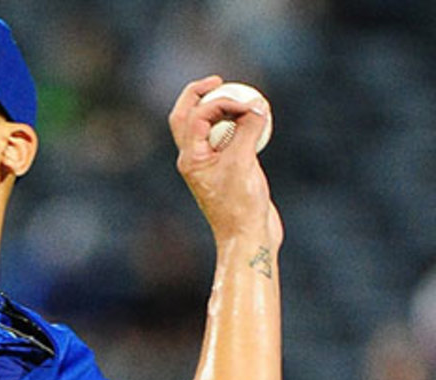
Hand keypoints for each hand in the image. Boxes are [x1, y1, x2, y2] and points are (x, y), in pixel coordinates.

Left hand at [168, 76, 282, 248]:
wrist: (248, 236)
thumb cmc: (241, 205)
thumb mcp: (244, 162)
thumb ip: (248, 130)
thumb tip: (255, 105)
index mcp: (190, 158)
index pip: (196, 117)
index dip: (219, 102)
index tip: (247, 104)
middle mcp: (194, 159)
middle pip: (187, 118)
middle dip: (199, 96)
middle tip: (219, 81)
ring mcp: (210, 165)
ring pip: (206, 128)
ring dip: (220, 110)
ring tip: (242, 100)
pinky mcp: (226, 170)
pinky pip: (226, 139)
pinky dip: (237, 126)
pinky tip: (255, 121)